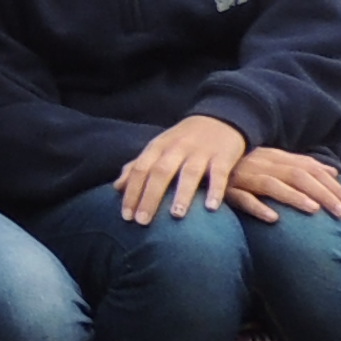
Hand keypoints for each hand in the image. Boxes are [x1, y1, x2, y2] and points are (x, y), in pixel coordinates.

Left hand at [120, 113, 252, 222]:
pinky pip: (219, 174)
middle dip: (150, 197)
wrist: (220, 118)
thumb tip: (116, 187)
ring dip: (182, 194)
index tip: (126, 217)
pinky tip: (211, 208)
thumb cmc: (183, 140)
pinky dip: (216, 190)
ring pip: (189, 173)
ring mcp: (201, 152)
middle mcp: (177, 148)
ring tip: (176, 215)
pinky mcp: (223, 156)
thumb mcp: (158, 148)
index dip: (132, 192)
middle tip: (143, 222)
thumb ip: (138, 166)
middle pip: (160, 172)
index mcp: (158, 147)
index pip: (140, 169)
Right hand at [226, 146, 340, 220]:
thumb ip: (302, 166)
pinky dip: (258, 207)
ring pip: (274, 185)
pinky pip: (243, 198)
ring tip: (314, 211)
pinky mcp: (227, 190)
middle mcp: (264, 164)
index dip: (334, 187)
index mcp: (277, 157)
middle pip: (299, 176)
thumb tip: (333, 171)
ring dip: (295, 198)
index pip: (311, 170)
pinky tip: (273, 218)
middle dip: (324, 194)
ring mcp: (245, 176)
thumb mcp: (274, 162)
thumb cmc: (243, 166)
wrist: (203, 163)